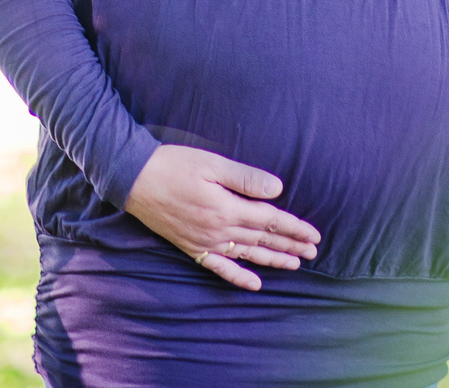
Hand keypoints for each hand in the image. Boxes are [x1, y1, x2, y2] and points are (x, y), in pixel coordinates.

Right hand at [122, 145, 319, 290]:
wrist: (133, 179)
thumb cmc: (173, 165)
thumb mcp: (212, 164)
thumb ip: (245, 178)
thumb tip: (277, 189)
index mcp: (227, 208)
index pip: (270, 220)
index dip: (294, 228)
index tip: (314, 235)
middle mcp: (219, 230)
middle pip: (262, 239)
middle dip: (290, 245)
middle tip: (314, 252)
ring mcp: (205, 242)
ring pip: (247, 255)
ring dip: (273, 260)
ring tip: (295, 264)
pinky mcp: (191, 248)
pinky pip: (219, 268)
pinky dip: (238, 277)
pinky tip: (254, 284)